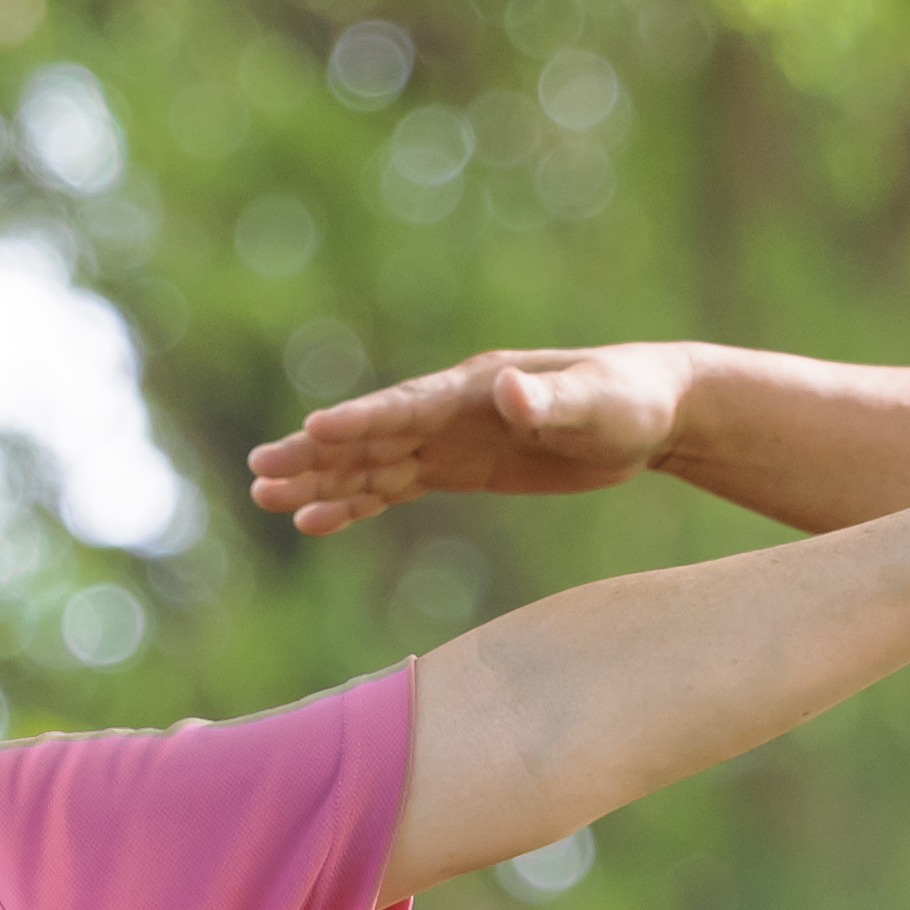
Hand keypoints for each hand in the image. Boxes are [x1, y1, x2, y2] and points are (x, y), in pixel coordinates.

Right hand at [250, 342, 700, 534]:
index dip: (360, 422)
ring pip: (373, 463)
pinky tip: (317, 521)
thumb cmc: (630, 398)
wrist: (650, 411)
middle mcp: (451, 409)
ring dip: (321, 480)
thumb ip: (551, 399)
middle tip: (259, 473)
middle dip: (315, 454)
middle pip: (371, 435)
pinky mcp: (461, 468)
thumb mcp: (599, 402)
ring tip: (265, 498)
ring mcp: (451, 439)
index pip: (407, 408)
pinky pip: (396, 487)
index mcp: (476, 388)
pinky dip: (355, 503)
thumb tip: (508, 389)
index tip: (310, 431)